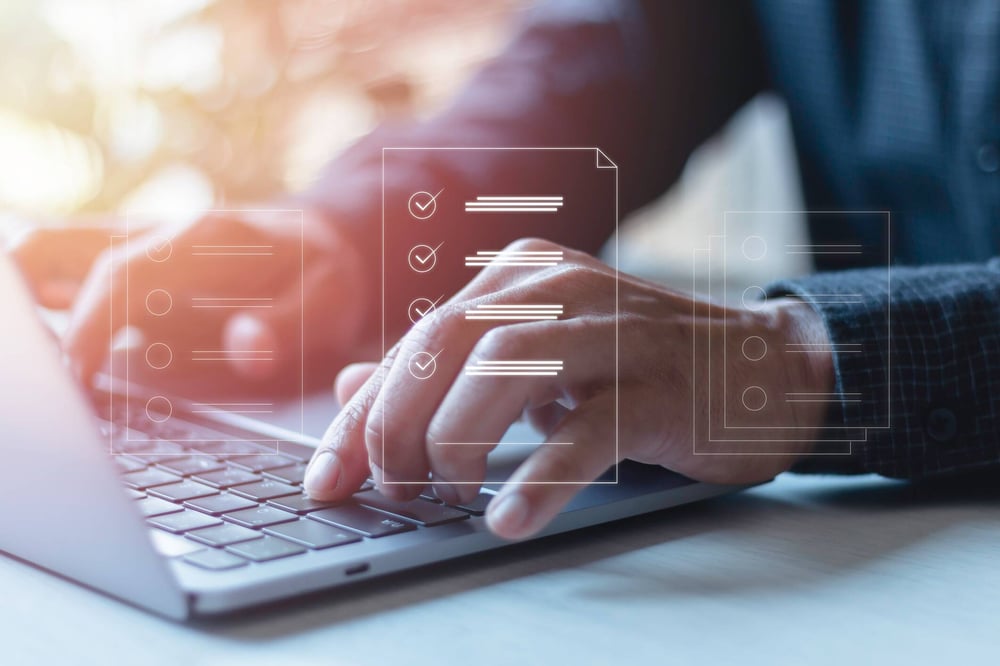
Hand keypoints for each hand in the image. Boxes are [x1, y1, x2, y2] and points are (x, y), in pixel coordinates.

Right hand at [10, 207, 369, 390]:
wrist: (328, 238)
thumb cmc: (327, 273)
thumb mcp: (330, 300)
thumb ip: (289, 325)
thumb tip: (244, 351)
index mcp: (203, 239)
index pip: (122, 274)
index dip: (87, 325)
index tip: (72, 376)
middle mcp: (160, 236)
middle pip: (59, 250)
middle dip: (28, 305)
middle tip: (38, 375)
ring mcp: (142, 251)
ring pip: (56, 254)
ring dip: (31, 299)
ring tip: (42, 369)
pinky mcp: (138, 271)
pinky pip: (76, 276)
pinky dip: (54, 307)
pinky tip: (68, 357)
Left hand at [303, 238, 832, 538]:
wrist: (764, 367)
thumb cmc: (638, 370)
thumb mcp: (538, 361)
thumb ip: (451, 368)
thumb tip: (358, 385)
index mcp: (523, 277)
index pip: (419, 341)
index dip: (363, 413)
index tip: (327, 477)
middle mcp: (562, 288)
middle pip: (447, 345)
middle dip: (395, 426)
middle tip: (388, 489)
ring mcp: (615, 330)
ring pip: (506, 372)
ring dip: (455, 442)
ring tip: (446, 496)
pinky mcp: (659, 384)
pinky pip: (587, 431)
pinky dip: (540, 478)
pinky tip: (509, 519)